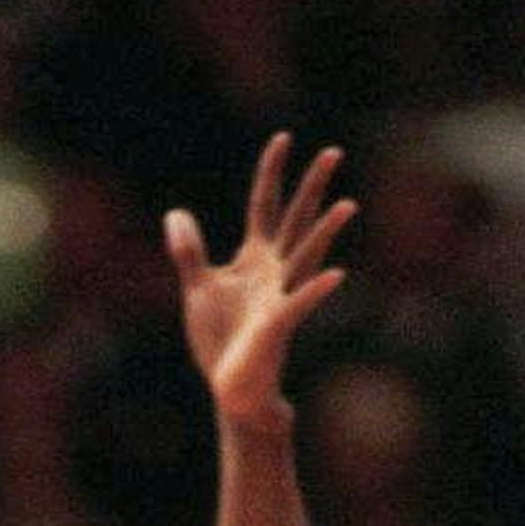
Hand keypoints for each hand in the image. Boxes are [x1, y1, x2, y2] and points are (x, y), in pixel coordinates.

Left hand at [166, 135, 356, 429]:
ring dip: (326, 232)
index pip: (265, 204)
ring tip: (348, 206)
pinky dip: (315, 291)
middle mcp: (274, 271)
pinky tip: (336, 276)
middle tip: (334, 152)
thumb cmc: (220, 340)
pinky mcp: (277, 326)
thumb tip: (176, 213)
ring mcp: (280, 296)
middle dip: (313, 186)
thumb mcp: (198, 287)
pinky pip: (299, 304)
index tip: (284, 138)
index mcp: (256, 258)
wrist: (231, 387)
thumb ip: (189, 251)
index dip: (272, 172)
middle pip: (296, 219)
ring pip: (306, 257)